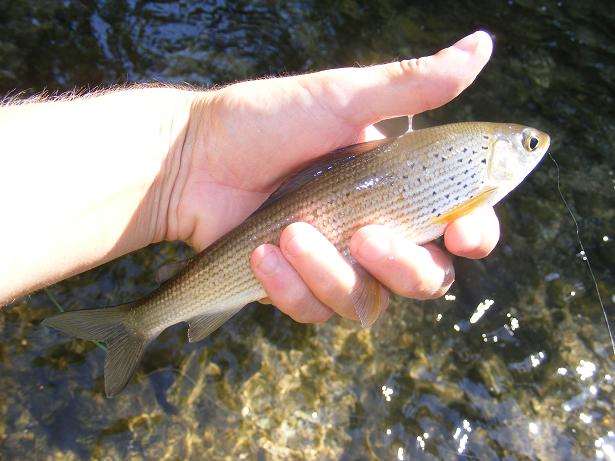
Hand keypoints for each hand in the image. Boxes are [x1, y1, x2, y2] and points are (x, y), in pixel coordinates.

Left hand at [170, 31, 496, 322]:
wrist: (191, 160)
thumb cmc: (264, 120)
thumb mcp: (340, 97)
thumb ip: (411, 83)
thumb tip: (483, 43)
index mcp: (395, 186)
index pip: (457, 222)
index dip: (473, 234)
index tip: (462, 234)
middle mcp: (374, 229)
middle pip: (424, 278)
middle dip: (403, 266)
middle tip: (366, 237)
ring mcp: (336, 263)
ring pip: (366, 303)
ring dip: (330, 273)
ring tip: (288, 232)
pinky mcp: (298, 287)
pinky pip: (315, 310)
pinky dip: (289, 288)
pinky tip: (261, 255)